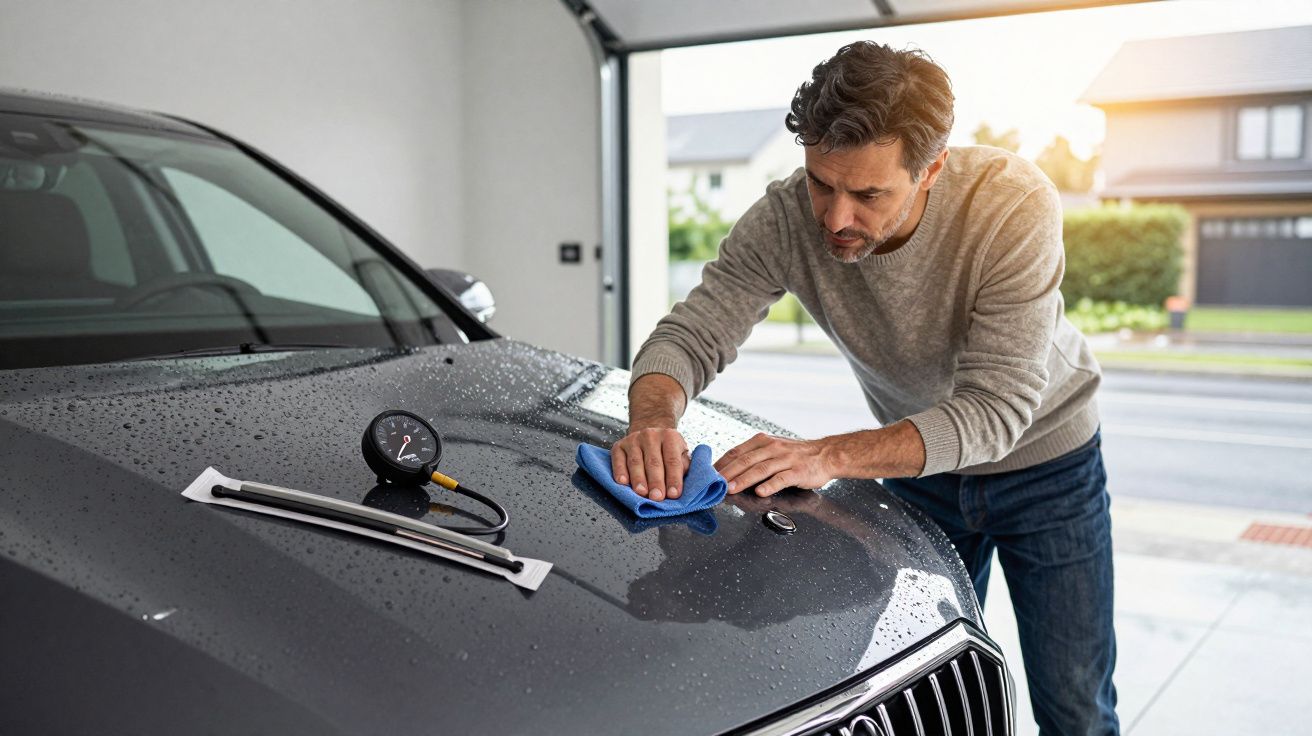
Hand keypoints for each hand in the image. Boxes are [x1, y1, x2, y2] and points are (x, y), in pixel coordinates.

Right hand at [610, 427, 690, 501]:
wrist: (650, 436)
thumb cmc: (667, 451)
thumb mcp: (681, 454)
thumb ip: (682, 468)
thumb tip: (677, 488)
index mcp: (670, 436)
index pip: (672, 460)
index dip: (673, 478)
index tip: (674, 494)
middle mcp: (651, 435)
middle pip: (653, 462)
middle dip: (656, 481)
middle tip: (657, 497)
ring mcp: (633, 439)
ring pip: (635, 462)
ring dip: (638, 479)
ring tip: (642, 492)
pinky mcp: (619, 446)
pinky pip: (618, 460)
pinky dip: (619, 471)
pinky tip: (623, 482)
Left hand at [714, 433, 834, 496]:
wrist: (826, 454)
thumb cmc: (796, 454)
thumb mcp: (772, 447)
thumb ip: (753, 455)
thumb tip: (728, 468)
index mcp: (762, 441)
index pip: (737, 452)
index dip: (721, 464)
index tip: (708, 475)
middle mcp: (772, 447)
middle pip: (745, 460)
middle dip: (727, 473)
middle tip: (713, 484)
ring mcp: (786, 459)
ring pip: (761, 469)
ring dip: (744, 479)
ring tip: (731, 489)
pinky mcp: (798, 471)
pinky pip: (782, 478)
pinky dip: (770, 485)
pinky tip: (761, 492)